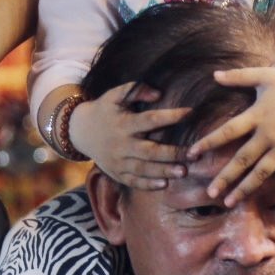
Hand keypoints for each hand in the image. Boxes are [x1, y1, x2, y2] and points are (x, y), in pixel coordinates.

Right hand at [67, 82, 190, 189]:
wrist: (81, 131)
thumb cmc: (105, 110)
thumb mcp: (115, 95)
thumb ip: (135, 90)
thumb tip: (158, 94)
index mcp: (124, 123)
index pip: (150, 119)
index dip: (170, 116)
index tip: (190, 113)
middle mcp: (121, 144)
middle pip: (149, 151)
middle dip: (171, 154)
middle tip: (193, 155)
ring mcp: (118, 161)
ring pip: (143, 169)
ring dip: (163, 171)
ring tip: (183, 172)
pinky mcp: (116, 172)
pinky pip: (133, 181)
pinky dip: (147, 185)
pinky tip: (164, 184)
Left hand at [186, 67, 274, 211]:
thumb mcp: (264, 75)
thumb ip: (238, 76)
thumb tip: (213, 74)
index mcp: (258, 116)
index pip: (228, 131)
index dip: (209, 142)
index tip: (191, 154)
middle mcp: (270, 135)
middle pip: (243, 159)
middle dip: (226, 176)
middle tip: (210, 193)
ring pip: (263, 172)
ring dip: (246, 188)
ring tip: (230, 202)